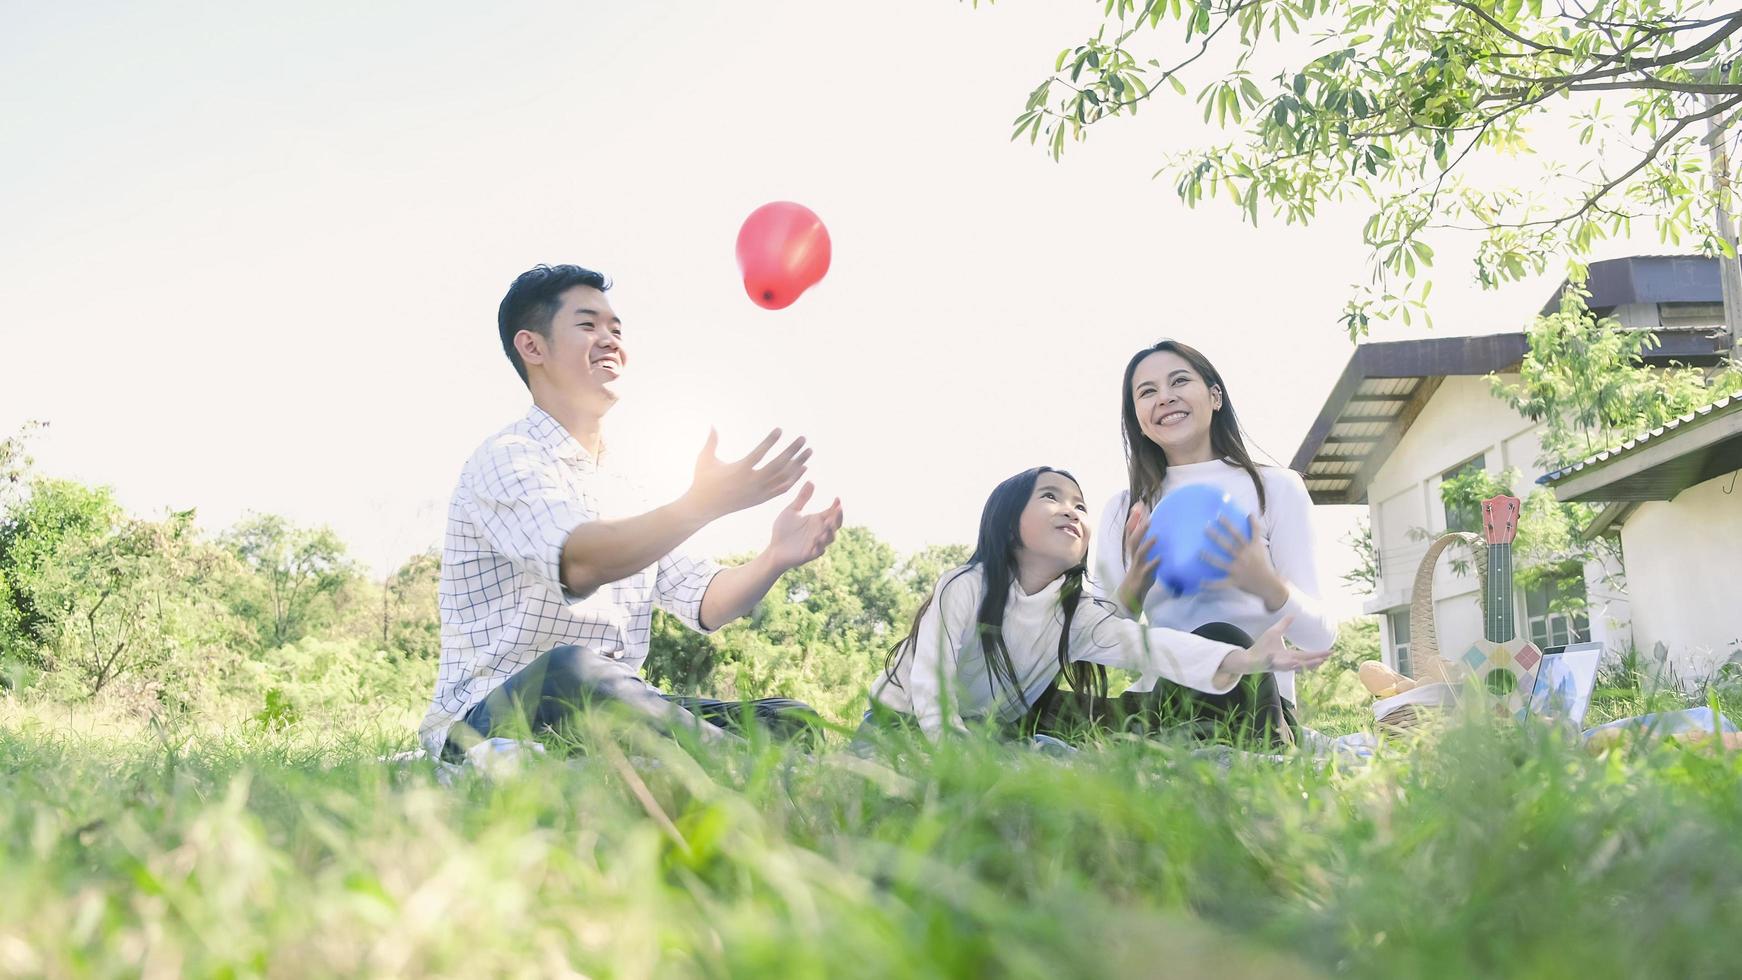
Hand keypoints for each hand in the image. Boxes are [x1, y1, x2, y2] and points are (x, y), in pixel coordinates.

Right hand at [686, 428, 810, 520]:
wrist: (704, 507)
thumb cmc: (703, 480)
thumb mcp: (705, 459)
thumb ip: (711, 442)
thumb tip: (712, 425)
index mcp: (739, 470)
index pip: (759, 453)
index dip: (770, 441)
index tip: (780, 430)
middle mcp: (752, 482)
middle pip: (778, 465)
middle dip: (792, 451)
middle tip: (803, 438)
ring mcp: (758, 492)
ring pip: (783, 478)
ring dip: (798, 463)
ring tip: (809, 451)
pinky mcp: (761, 499)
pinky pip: (782, 489)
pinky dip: (794, 478)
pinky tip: (803, 468)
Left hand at [765, 482, 843, 571]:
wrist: (774, 548)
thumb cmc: (783, 529)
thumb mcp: (792, 511)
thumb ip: (802, 498)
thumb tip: (811, 480)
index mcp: (817, 520)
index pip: (832, 512)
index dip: (837, 506)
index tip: (837, 498)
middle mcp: (820, 531)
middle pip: (835, 525)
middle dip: (838, 518)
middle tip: (838, 510)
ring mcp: (816, 543)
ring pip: (829, 538)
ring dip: (830, 531)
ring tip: (827, 524)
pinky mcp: (810, 554)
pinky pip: (818, 551)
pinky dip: (820, 546)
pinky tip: (818, 540)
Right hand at [1115, 502, 1157, 612]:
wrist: (1132, 594)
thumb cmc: (1140, 572)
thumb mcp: (1142, 555)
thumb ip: (1146, 542)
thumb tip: (1152, 526)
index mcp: (1133, 550)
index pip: (1130, 531)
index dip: (1133, 518)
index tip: (1139, 505)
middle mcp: (1133, 556)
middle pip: (1132, 539)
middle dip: (1138, 528)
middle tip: (1146, 516)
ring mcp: (1137, 566)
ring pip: (1138, 553)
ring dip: (1146, 544)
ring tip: (1155, 537)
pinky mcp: (1142, 577)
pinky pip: (1148, 570)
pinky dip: (1154, 563)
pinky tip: (1161, 558)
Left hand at [1202, 514, 1288, 610]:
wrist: (1268, 583)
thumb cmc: (1262, 563)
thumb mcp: (1259, 545)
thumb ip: (1254, 531)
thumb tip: (1250, 514)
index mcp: (1249, 548)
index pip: (1238, 534)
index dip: (1229, 525)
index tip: (1219, 516)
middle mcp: (1243, 557)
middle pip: (1228, 546)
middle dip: (1216, 537)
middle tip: (1205, 529)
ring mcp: (1238, 569)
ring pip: (1221, 563)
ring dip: (1210, 558)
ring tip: (1200, 553)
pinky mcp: (1234, 581)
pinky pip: (1221, 583)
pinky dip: (1211, 584)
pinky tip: (1201, 583)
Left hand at [1220, 616, 1331, 676]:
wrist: (1248, 657)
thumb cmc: (1262, 647)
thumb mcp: (1275, 632)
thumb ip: (1284, 624)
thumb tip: (1293, 614)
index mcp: (1290, 655)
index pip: (1307, 655)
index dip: (1318, 654)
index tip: (1331, 652)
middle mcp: (1286, 662)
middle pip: (1302, 663)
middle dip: (1312, 662)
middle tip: (1324, 659)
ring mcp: (1276, 664)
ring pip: (1288, 666)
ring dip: (1296, 665)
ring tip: (1303, 662)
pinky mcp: (1265, 664)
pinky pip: (1270, 662)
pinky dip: (1273, 660)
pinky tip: (1277, 656)